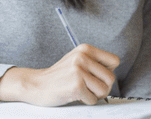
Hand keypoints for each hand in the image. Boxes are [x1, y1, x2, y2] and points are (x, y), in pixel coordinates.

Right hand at [0, 44, 119, 105]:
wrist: (35, 85)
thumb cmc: (59, 76)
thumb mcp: (77, 60)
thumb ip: (94, 62)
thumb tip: (113, 74)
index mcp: (86, 49)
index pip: (115, 61)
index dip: (108, 72)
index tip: (96, 76)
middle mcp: (83, 57)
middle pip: (111, 78)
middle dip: (103, 87)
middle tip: (90, 89)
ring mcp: (78, 71)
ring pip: (104, 89)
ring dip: (95, 95)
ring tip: (84, 92)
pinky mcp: (76, 85)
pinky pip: (93, 99)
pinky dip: (86, 101)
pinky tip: (75, 96)